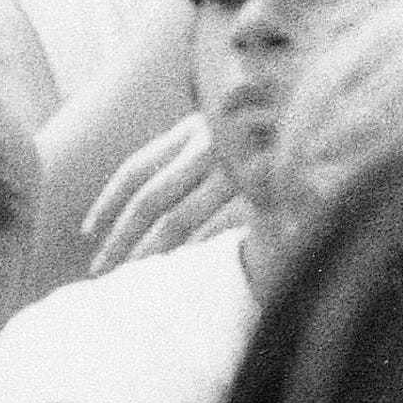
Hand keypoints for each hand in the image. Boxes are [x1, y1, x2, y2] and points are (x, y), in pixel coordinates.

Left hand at [82, 112, 246, 275]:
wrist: (314, 128)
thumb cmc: (256, 137)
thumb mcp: (216, 135)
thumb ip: (182, 157)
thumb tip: (137, 205)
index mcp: (190, 129)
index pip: (136, 168)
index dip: (107, 202)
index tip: (87, 231)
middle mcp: (208, 144)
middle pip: (149, 199)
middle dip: (120, 238)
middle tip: (100, 269)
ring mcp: (234, 167)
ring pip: (178, 219)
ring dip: (150, 252)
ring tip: (131, 275)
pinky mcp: (260, 191)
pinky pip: (218, 228)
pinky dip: (195, 249)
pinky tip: (180, 269)